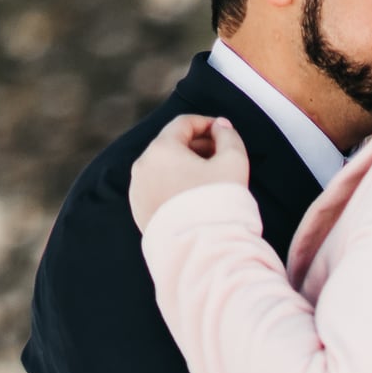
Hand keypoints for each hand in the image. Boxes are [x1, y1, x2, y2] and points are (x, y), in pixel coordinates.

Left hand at [130, 113, 250, 230]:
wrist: (200, 249)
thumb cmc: (218, 202)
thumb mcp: (234, 162)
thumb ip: (229, 136)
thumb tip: (221, 126)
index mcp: (162, 149)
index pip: (183, 124)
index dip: (206, 123)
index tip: (222, 132)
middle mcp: (143, 166)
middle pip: (171, 145)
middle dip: (196, 146)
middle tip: (220, 155)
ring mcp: (137, 190)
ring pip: (163, 167)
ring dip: (185, 166)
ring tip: (208, 179)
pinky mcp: (139, 210)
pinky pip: (157, 188)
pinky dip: (173, 185)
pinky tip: (193, 197)